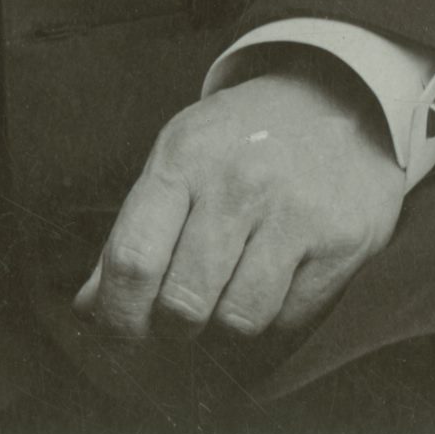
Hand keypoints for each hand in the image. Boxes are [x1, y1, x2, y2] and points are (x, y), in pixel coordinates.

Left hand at [76, 61, 408, 347]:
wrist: (342, 98)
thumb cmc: (242, 140)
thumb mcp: (180, 159)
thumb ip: (134, 233)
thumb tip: (91, 310)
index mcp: (186, 158)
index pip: (133, 260)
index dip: (118, 317)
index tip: (120, 335)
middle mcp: (241, 182)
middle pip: (184, 304)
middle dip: (174, 327)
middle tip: (181, 317)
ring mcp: (297, 212)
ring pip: (238, 321)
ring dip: (227, 324)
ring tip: (231, 292)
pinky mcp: (343, 241)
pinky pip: (291, 319)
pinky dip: (275, 318)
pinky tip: (276, 281)